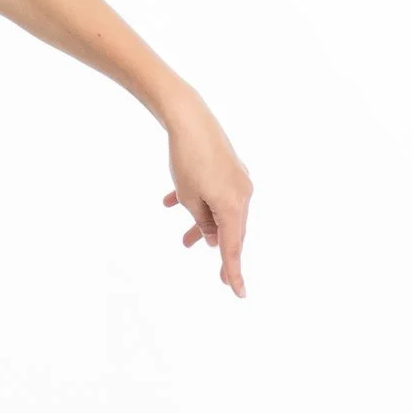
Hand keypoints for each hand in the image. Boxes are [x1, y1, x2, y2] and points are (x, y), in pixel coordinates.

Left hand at [161, 104, 252, 297]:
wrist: (190, 119)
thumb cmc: (187, 161)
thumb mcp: (191, 199)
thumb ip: (203, 222)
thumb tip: (215, 239)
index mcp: (234, 206)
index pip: (233, 247)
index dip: (233, 271)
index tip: (238, 292)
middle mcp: (242, 194)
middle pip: (231, 230)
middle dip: (219, 250)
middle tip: (219, 279)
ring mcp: (237, 179)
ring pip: (220, 211)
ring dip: (202, 225)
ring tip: (184, 241)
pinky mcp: (228, 167)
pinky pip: (215, 192)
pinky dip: (198, 200)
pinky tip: (170, 201)